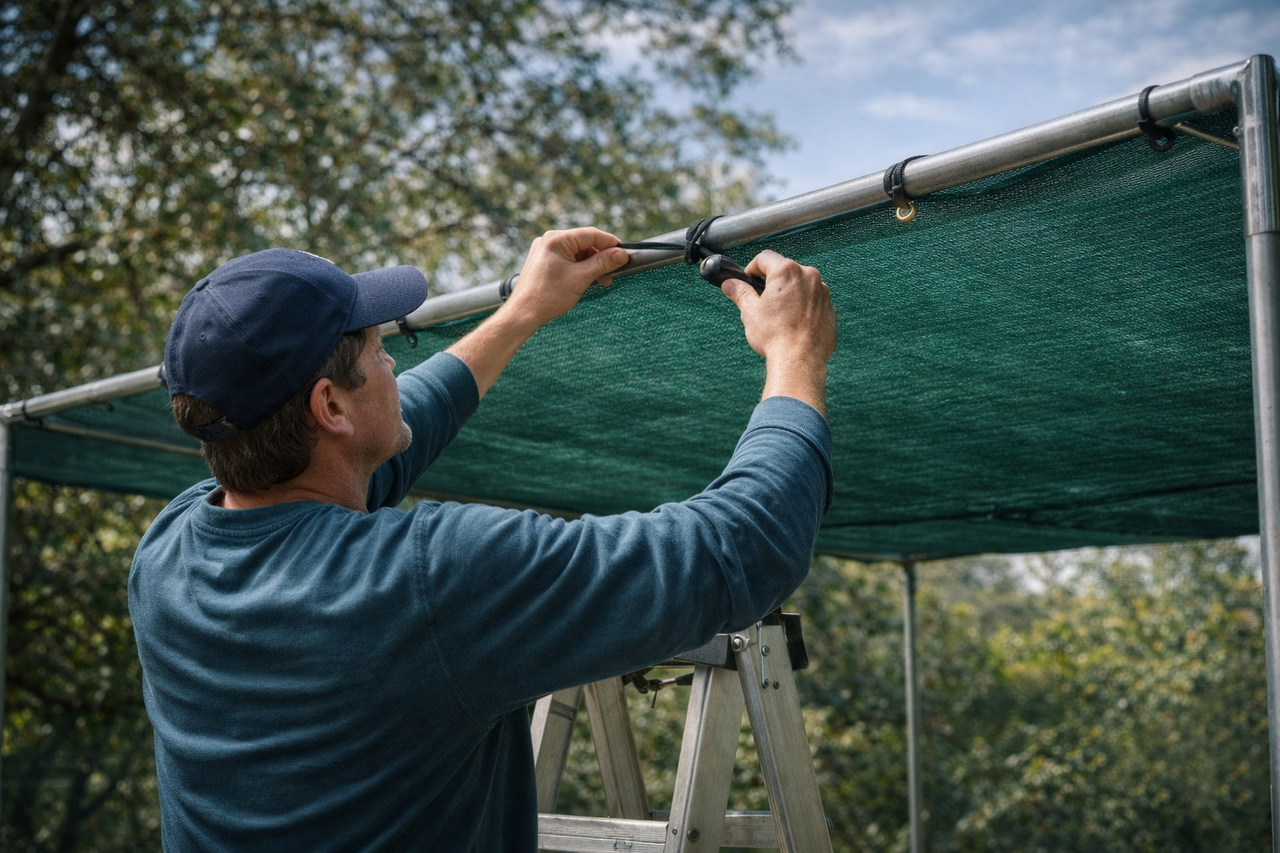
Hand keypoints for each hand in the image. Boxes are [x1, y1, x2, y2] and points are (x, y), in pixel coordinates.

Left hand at [504, 227, 630, 328]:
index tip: (623, 253)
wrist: (524, 313)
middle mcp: (549, 241)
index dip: (610, 243)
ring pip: (577, 253)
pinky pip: (568, 260)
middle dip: (600, 257)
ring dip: (591, 265)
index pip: (591, 234)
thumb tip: (621, 254)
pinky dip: (580, 268)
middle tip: (614, 271)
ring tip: (602, 280)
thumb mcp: (581, 278)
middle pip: (584, 243)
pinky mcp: (544, 262)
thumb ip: (602, 263)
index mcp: (556, 239)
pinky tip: (588, 280)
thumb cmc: (548, 296)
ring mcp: (545, 251)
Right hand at [721, 250, 835, 414]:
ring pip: (800, 285)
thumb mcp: (750, 312)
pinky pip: (812, 300)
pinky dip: (802, 306)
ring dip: (788, 294)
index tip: (747, 281)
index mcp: (787, 272)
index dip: (752, 269)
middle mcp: (809, 276)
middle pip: (784, 270)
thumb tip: (730, 284)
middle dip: (771, 282)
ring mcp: (822, 292)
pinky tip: (792, 323)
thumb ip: (740, 293)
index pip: (764, 258)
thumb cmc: (775, 336)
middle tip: (760, 301)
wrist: (800, 360)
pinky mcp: (829, 308)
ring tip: (778, 316)